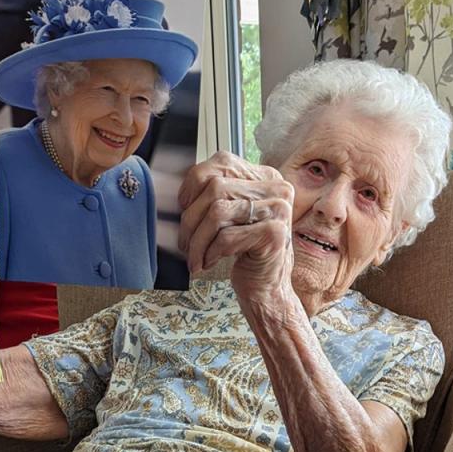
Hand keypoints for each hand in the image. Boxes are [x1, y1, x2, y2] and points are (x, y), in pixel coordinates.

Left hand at [178, 156, 295, 303]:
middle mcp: (276, 188)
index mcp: (265, 177)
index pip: (221, 162)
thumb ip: (214, 196)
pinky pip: (227, 237)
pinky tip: (209, 263)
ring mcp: (278, 210)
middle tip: (184, 243)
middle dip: (190, 219)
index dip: (193, 185)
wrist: (267, 289)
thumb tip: (173, 188)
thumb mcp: (231, 217)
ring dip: (197, 240)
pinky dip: (210, 252)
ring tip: (194, 257)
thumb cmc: (245, 252)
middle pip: (215, 188)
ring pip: (218, 212)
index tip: (183, 208)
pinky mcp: (274, 234)